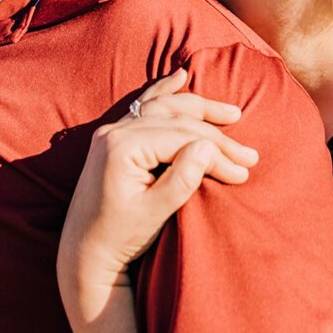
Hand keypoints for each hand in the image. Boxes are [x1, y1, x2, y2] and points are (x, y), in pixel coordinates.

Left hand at [57, 68, 258, 320]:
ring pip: (164, 108)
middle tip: (249, 156)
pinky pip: (144, 106)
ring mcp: (112, 132)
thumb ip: (182, 179)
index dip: (217, 153)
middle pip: (176, 121)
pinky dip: (164, 91)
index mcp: (121, 147)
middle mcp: (114, 131)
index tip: (244, 171)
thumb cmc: (119, 238)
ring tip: (232, 114)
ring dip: (199, 110)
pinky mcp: (114, 138)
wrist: (84, 254)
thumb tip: (209, 147)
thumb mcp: (154, 213)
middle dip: (216, 136)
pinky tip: (181, 77)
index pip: (181, 139)